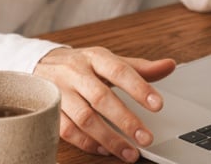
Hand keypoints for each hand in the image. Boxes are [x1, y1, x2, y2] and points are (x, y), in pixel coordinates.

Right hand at [33, 47, 176, 161]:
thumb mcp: (108, 60)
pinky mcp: (49, 109)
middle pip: (101, 98)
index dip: (139, 87)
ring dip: (109, 138)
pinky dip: (87, 142)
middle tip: (146, 138)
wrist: (40, 63)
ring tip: (130, 152)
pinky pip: (67, 130)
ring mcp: (60, 91)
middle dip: (125, 120)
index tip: (157, 105)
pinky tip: (105, 150)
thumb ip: (139, 68)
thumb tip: (170, 65)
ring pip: (84, 118)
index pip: (119, 70)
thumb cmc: (82, 65)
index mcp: (95, 57)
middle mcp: (76, 73)